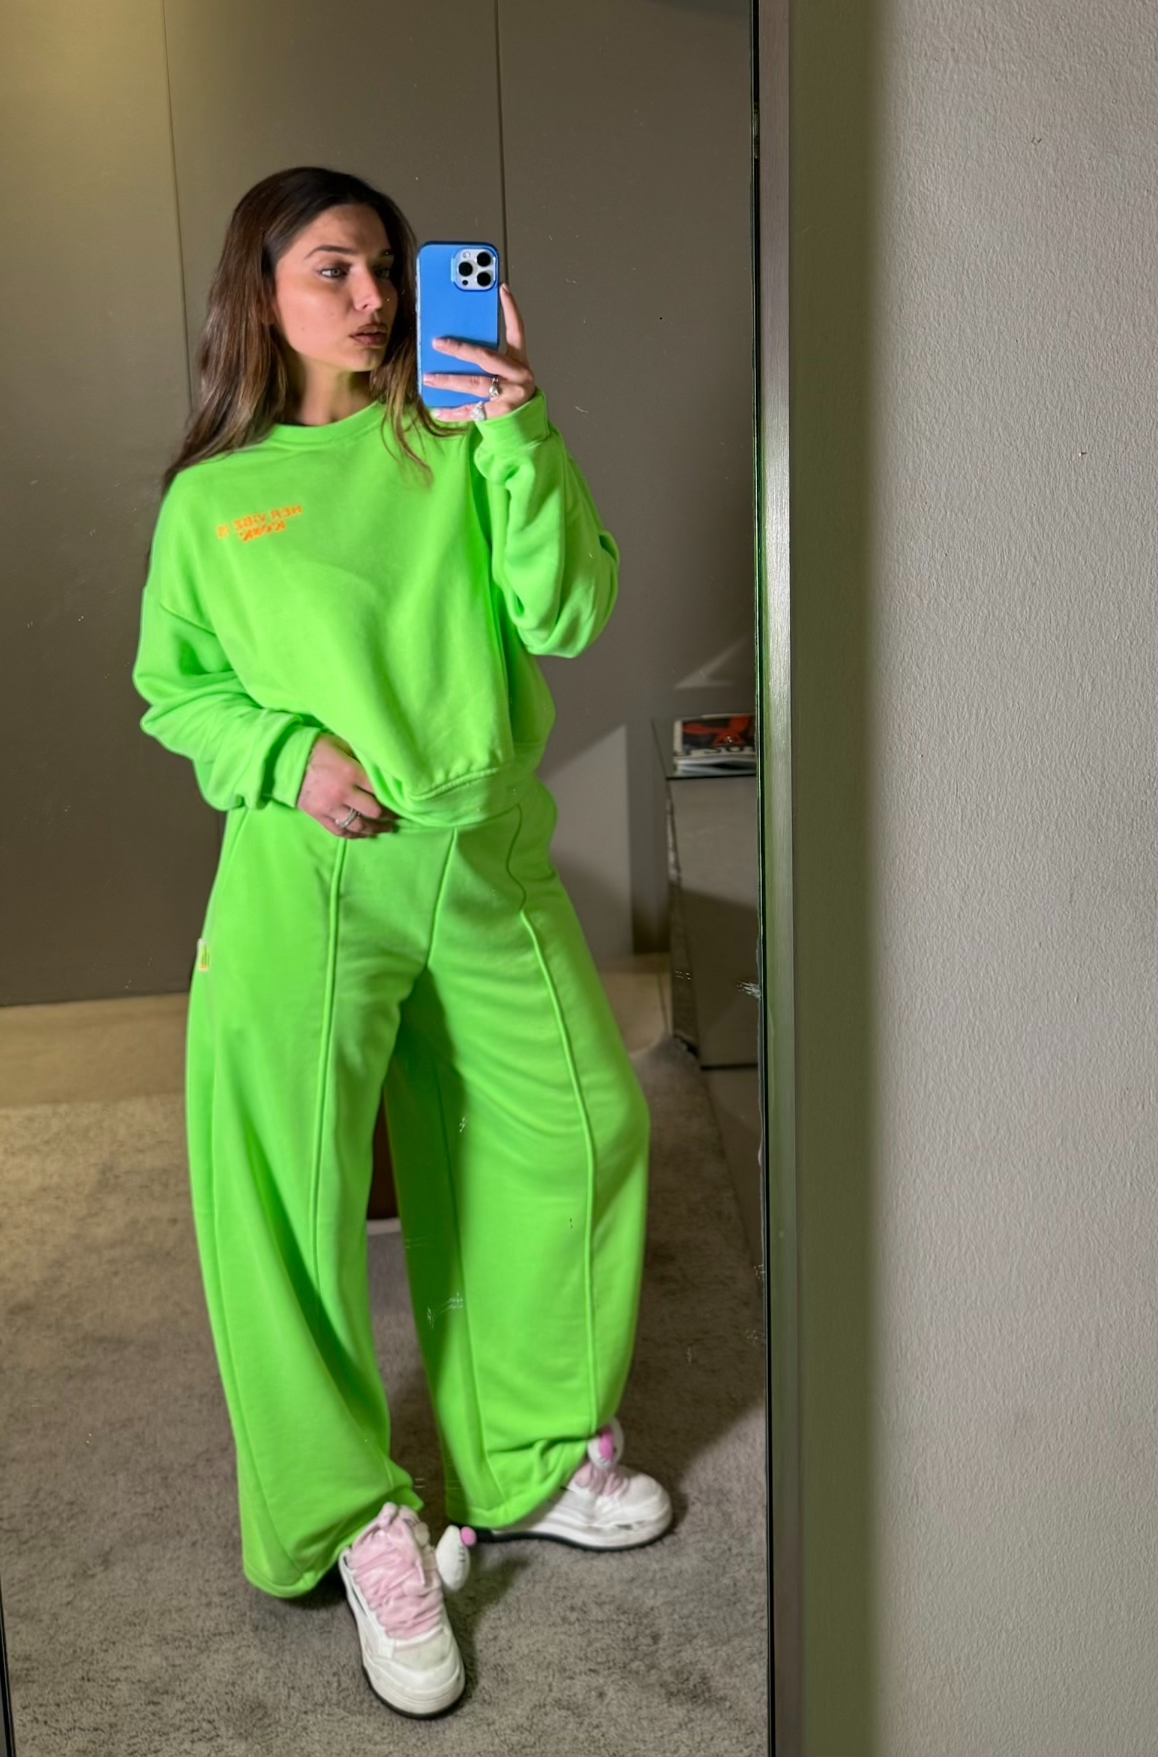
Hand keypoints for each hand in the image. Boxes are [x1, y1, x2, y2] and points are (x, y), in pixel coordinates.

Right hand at [296, 733, 399, 836]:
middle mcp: (343, 792)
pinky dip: (353, 835)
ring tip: (384, 829)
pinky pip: (339, 830)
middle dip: (387, 816)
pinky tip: (362, 834)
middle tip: (395, 817)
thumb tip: (379, 763)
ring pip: (358, 825)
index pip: (379, 790)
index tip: (402, 801)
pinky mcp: (319, 815)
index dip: (393, 798)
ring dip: (374, 829)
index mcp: (351, 772)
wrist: (283, 760)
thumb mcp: (340, 743)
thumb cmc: (315, 747)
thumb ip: (359, 755)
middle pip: (373, 811)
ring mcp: (330, 806)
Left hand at [423, 283, 536, 422]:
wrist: (525, 421)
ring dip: (450, 381)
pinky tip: (437, 409)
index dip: (511, 309)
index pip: (517, 330)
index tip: (502, 289)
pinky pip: (472, 411)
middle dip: (460, 350)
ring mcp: (509, 396)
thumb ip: (490, 355)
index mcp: (519, 360)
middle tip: (438, 343)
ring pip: (475, 385)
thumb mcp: (508, 367)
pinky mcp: (499, 414)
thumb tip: (458, 339)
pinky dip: (453, 411)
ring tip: (429, 378)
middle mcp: (517, 376)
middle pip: (487, 358)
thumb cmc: (511, 388)